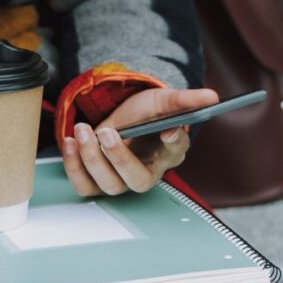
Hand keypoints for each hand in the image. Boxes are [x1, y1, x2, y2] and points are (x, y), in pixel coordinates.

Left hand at [61, 86, 210, 196]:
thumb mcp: (162, 100)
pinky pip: (84, 186)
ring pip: (109, 184)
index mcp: (169, 153)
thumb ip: (184, 99)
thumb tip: (212, 96)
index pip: (175, 151)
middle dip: (119, 158)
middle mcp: (147, 172)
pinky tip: (70, 141)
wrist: (121, 120)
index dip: (172, 142)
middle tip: (107, 133)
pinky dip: (73, 165)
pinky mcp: (98, 183)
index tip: (169, 128)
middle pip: (137, 180)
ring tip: (82, 130)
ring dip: (91, 159)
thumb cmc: (146, 114)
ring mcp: (122, 181)